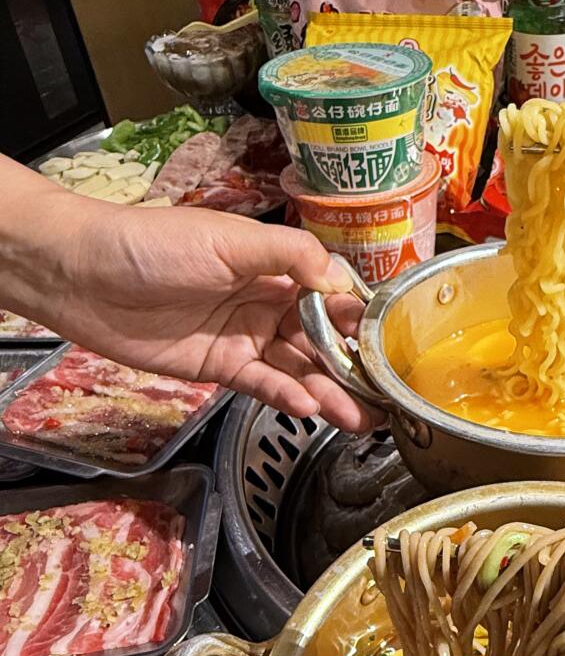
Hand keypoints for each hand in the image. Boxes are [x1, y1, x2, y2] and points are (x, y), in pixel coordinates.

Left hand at [1, 160, 370, 433]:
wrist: (85, 276)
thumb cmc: (153, 243)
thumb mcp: (230, 239)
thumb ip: (291, 256)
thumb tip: (341, 281)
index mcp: (275, 266)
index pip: (330, 295)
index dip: (358, 319)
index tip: (388, 342)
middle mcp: (266, 303)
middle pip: (321, 340)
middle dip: (354, 366)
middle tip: (386, 393)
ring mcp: (244, 338)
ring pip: (299, 370)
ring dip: (330, 392)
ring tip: (361, 417)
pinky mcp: (219, 369)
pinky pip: (263, 386)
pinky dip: (287, 397)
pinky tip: (309, 407)